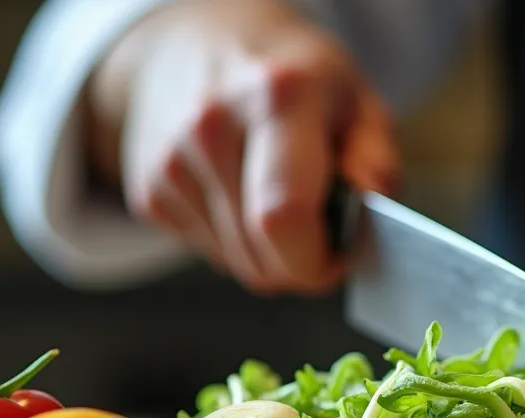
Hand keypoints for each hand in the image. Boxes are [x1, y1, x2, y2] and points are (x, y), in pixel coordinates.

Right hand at [86, 0, 398, 294]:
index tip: (338, 256)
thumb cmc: (291, 77)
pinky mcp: (149, 191)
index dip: (317, 261)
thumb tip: (369, 216)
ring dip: (269, 255)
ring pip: (237, 265)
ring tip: (279, 200)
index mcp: (276, 96)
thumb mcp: (356, 99)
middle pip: (259, 257)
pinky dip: (237, 244)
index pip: (284, 217)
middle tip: (321, 233)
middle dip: (300, 265)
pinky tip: (242, 195)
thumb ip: (376, 162)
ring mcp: (171, 161)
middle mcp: (211, 126)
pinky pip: (210, 255)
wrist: (195, 44)